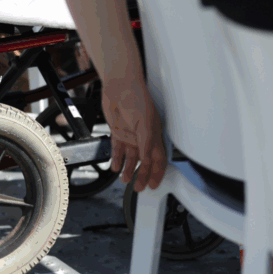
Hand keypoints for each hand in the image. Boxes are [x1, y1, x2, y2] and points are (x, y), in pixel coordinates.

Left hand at [101, 75, 166, 191]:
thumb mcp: (145, 122)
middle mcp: (143, 137)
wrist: (119, 86)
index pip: (158, 159)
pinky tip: (114, 167)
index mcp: (154, 135)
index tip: (154, 184)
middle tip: (139, 187)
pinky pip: (117, 148)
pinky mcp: (117, 131)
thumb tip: (147, 159)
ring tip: (124, 180)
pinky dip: (116, 158)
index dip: (157, 172)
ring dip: (128, 169)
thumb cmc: (136, 98)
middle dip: (142, 175)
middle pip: (144, 161)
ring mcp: (130, 135)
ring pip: (131, 157)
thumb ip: (146, 142)